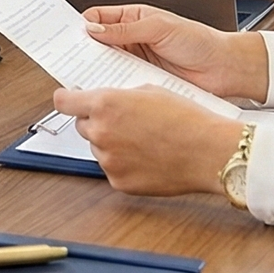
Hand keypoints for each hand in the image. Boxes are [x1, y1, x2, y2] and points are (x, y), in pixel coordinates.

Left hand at [51, 85, 242, 197]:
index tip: (67, 99)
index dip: (66, 99)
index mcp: (105, 104)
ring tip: (144, 140)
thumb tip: (107, 101)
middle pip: (82, 125)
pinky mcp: (119, 182)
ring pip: (99, 148)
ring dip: (112, 143)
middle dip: (97, 121)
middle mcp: (101, 132)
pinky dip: (124, 163)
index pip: (63, 102)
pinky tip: (148, 157)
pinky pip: (113, 169)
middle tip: (124, 120)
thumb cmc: (187, 119)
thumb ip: (120, 96)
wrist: (210, 152)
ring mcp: (109, 160)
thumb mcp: (150, 90)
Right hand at [81, 3, 269, 102]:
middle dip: (82, 50)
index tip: (64, 33)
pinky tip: (107, 89)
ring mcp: (136, 62)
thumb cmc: (200, 41)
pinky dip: (113, 87)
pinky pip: (121, 84)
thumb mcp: (159, 27)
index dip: (80, 24)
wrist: (225, 69)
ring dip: (97, 70)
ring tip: (85, 75)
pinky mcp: (143, 82)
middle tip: (67, 57)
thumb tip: (94, 28)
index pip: (98, 18)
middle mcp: (132, 40)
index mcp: (133, 19)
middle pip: (97, 44)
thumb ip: (125, 29)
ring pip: (106, 66)